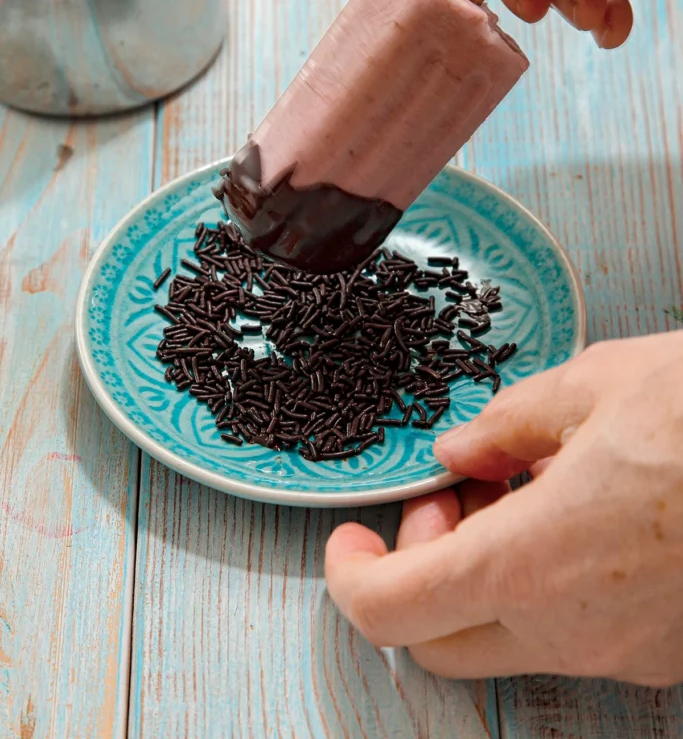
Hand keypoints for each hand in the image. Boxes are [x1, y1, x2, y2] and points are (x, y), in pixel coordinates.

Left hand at [325, 331, 682, 684]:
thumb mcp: (597, 384)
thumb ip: (508, 424)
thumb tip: (459, 451)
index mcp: (531, 561)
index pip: (392, 610)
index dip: (350, 576)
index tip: (351, 535)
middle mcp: (570, 628)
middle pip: (438, 640)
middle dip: (419, 570)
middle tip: (452, 495)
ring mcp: (622, 654)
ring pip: (504, 641)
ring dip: (482, 575)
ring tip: (524, 487)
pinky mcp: (662, 655)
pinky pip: (571, 636)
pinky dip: (543, 587)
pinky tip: (578, 515)